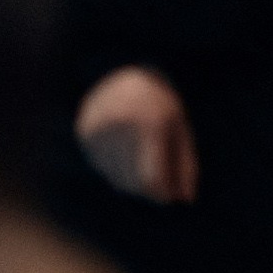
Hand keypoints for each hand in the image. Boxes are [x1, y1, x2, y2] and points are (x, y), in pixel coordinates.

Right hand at [76, 67, 198, 203]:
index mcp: (152, 122)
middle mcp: (122, 127)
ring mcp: (100, 131)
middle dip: (151, 190)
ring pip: (118, 178)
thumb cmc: (159, 101)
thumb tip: (187, 199)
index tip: (171, 198)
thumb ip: (185, 164)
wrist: (122, 72)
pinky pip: (105, 168)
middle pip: (134, 182)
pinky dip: (119, 170)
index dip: (162, 194)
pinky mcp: (85, 134)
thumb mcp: (180, 128)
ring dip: (135, 181)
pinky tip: (128, 151)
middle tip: (162, 184)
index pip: (152, 178)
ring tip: (146, 160)